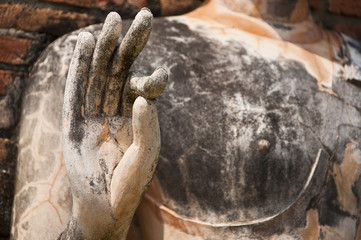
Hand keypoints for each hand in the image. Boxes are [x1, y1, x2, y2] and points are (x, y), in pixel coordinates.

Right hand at [60, 9, 166, 239]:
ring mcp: (94, 116)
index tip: (161, 74)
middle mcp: (117, 113)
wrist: (103, 208)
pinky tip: (82, 46)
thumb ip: (146, 127)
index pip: (145, 89)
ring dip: (105, 50)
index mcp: (138, 120)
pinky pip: (74, 92)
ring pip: (99, 76)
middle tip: (143, 15)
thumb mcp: (144, 156)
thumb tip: (143, 96)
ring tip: (110, 22)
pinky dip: (77, 69)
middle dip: (131, 46)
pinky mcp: (74, 124)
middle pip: (122, 73)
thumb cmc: (128, 185)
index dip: (153, 77)